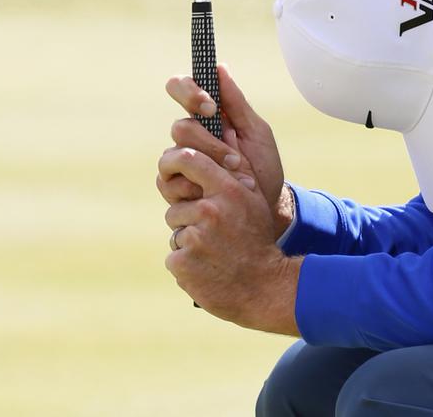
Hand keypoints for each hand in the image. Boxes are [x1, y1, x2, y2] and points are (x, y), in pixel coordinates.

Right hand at [161, 64, 293, 236]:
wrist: (265, 207)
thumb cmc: (263, 168)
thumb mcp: (257, 133)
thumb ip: (237, 103)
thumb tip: (219, 67)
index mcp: (207, 117)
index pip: (181, 89)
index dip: (188, 92)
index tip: (210, 107)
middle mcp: (189, 138)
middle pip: (180, 127)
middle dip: (209, 144)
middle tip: (235, 158)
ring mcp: (178, 163)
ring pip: (172, 155)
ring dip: (206, 168)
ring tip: (234, 178)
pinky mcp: (174, 187)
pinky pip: (168, 182)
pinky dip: (194, 187)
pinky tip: (214, 192)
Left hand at [162, 146, 301, 334]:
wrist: (265, 286)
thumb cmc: (258, 240)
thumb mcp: (255, 202)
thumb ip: (236, 175)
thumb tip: (223, 144)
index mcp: (228, 191)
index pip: (189, 160)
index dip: (172, 160)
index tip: (167, 167)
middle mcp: (210, 211)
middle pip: (176, 208)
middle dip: (189, 221)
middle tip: (214, 235)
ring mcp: (195, 238)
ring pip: (176, 233)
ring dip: (188, 243)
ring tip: (214, 253)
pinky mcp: (182, 262)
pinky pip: (174, 257)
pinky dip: (186, 264)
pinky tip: (207, 268)